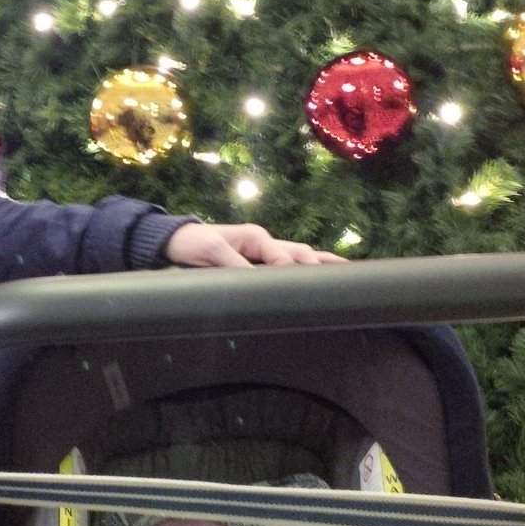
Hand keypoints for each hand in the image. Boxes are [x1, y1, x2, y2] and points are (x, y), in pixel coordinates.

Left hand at [163, 223, 344, 267]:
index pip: (284, 257)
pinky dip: (306, 271)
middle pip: (301, 253)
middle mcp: (264, 242)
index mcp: (256, 237)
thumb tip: (258, 281)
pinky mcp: (257, 261)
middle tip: (347, 278)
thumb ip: (235, 265)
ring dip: (321, 265)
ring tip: (348, 274)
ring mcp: (263, 251)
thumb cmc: (193, 243)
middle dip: (322, 264)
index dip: (295, 272)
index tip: (307, 288)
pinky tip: (320, 280)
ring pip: (300, 257)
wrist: (175, 242)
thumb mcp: (211, 252)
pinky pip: (287, 266)